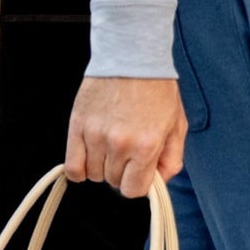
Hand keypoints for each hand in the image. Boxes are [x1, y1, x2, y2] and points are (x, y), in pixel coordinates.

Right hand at [65, 77, 187, 198]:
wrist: (132, 59)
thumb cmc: (157, 90)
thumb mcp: (177, 126)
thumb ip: (172, 158)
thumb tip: (160, 181)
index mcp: (146, 145)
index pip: (134, 190)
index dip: (139, 184)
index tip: (141, 172)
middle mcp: (119, 144)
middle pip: (113, 182)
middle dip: (123, 172)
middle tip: (129, 152)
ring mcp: (95, 135)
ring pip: (94, 174)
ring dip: (103, 167)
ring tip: (112, 147)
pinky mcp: (77, 126)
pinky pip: (73, 166)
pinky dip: (80, 168)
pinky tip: (91, 157)